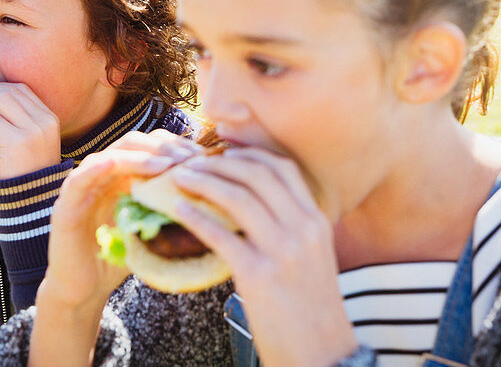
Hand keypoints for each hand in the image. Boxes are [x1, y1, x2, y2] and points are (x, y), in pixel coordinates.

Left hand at [0, 80, 64, 177]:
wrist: (34, 200)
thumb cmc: (26, 172)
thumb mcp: (26, 142)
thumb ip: (13, 122)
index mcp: (50, 117)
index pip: (22, 90)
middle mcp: (45, 120)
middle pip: (11, 91)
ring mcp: (34, 130)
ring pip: (2, 99)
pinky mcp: (19, 141)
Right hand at [39, 130, 198, 309]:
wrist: (84, 290)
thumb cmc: (119, 259)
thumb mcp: (152, 229)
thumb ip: (171, 210)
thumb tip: (214, 200)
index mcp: (124, 175)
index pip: (151, 146)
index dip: (176, 146)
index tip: (202, 157)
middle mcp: (103, 174)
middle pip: (133, 143)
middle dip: (164, 147)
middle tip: (189, 159)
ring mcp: (83, 187)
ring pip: (111, 155)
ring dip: (140, 156)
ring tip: (166, 165)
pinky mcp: (66, 205)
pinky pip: (79, 179)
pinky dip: (96, 168)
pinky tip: (114, 164)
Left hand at [169, 148, 357, 366]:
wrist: (322, 356)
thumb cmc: (312, 310)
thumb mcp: (315, 257)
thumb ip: (293, 227)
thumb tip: (256, 205)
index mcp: (316, 221)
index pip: (283, 168)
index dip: (249, 154)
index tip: (225, 153)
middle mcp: (302, 229)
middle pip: (256, 175)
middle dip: (220, 163)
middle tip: (194, 162)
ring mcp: (282, 251)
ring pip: (237, 197)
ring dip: (203, 181)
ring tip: (181, 179)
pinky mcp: (258, 276)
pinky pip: (220, 234)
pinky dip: (195, 216)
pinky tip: (178, 209)